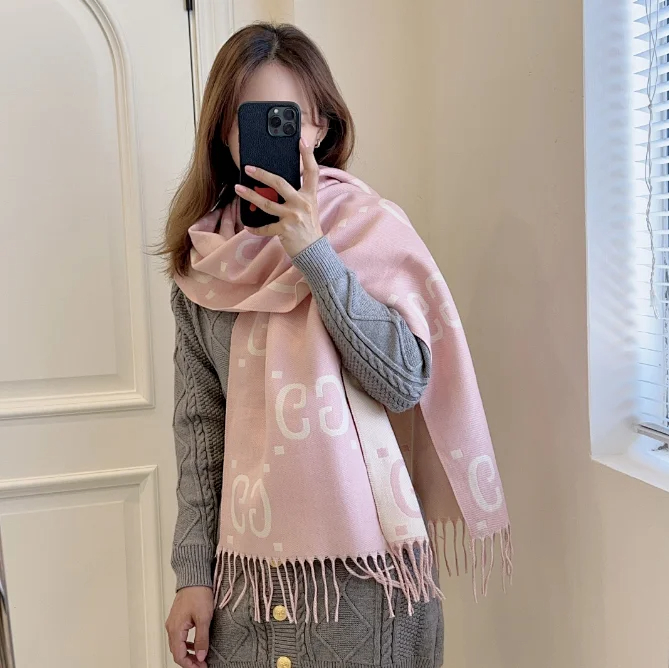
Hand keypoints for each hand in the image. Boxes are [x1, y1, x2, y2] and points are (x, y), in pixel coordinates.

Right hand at [165, 586, 213, 667]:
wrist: (194, 577)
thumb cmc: (198, 593)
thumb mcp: (203, 618)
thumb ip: (202, 639)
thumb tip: (201, 656)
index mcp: (176, 629)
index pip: (179, 655)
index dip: (190, 665)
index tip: (201, 667)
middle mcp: (171, 627)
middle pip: (177, 652)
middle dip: (189, 661)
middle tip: (202, 665)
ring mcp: (173, 623)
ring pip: (178, 645)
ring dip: (189, 653)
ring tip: (201, 657)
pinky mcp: (178, 618)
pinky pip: (180, 637)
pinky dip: (188, 644)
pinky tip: (197, 644)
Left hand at [234, 137, 323, 257]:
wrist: (314, 251)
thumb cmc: (309, 228)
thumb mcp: (308, 208)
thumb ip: (297, 196)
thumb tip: (275, 185)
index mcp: (310, 196)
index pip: (312, 172)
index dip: (308, 155)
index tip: (301, 141)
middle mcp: (302, 204)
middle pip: (279, 183)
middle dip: (262, 174)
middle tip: (248, 168)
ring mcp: (293, 217)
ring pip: (266, 203)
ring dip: (249, 195)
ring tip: (238, 188)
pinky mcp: (285, 230)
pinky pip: (265, 227)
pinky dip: (255, 227)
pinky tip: (248, 225)